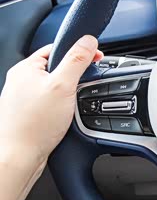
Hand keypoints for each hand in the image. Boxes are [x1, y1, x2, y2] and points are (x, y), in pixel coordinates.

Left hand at [0, 36, 102, 165]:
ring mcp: (23, 98)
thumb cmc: (33, 125)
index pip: (57, 47)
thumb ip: (77, 60)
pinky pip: (51, 102)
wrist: (18, 158)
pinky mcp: (28, 113)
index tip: (96, 59)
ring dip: (68, 93)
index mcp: (25, 68)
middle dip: (75, 76)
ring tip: (71, 105)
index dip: (79, 51)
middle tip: (83, 86)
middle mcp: (21, 81)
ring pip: (55, 86)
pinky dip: (61, 106)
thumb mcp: (63, 86)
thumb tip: (88, 40)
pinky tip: (64, 117)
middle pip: (57, 67)